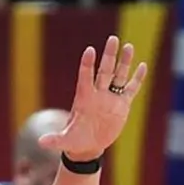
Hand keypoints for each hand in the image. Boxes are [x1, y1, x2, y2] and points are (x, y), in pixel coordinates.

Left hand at [39, 36, 147, 160]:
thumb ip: (55, 139)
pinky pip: (131, 89)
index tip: (90, 50)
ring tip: (128, 46)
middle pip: (105, 71)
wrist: (88, 146)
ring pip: (119, 76)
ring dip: (124, 62)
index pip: (85, 76)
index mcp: (84, 98)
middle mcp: (98, 94)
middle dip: (109, 55)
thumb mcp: (65, 141)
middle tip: (113, 38)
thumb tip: (41, 142)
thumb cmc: (74, 141)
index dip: (87, 64)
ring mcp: (111, 98)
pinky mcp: (122, 105)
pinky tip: (143, 65)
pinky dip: (137, 79)